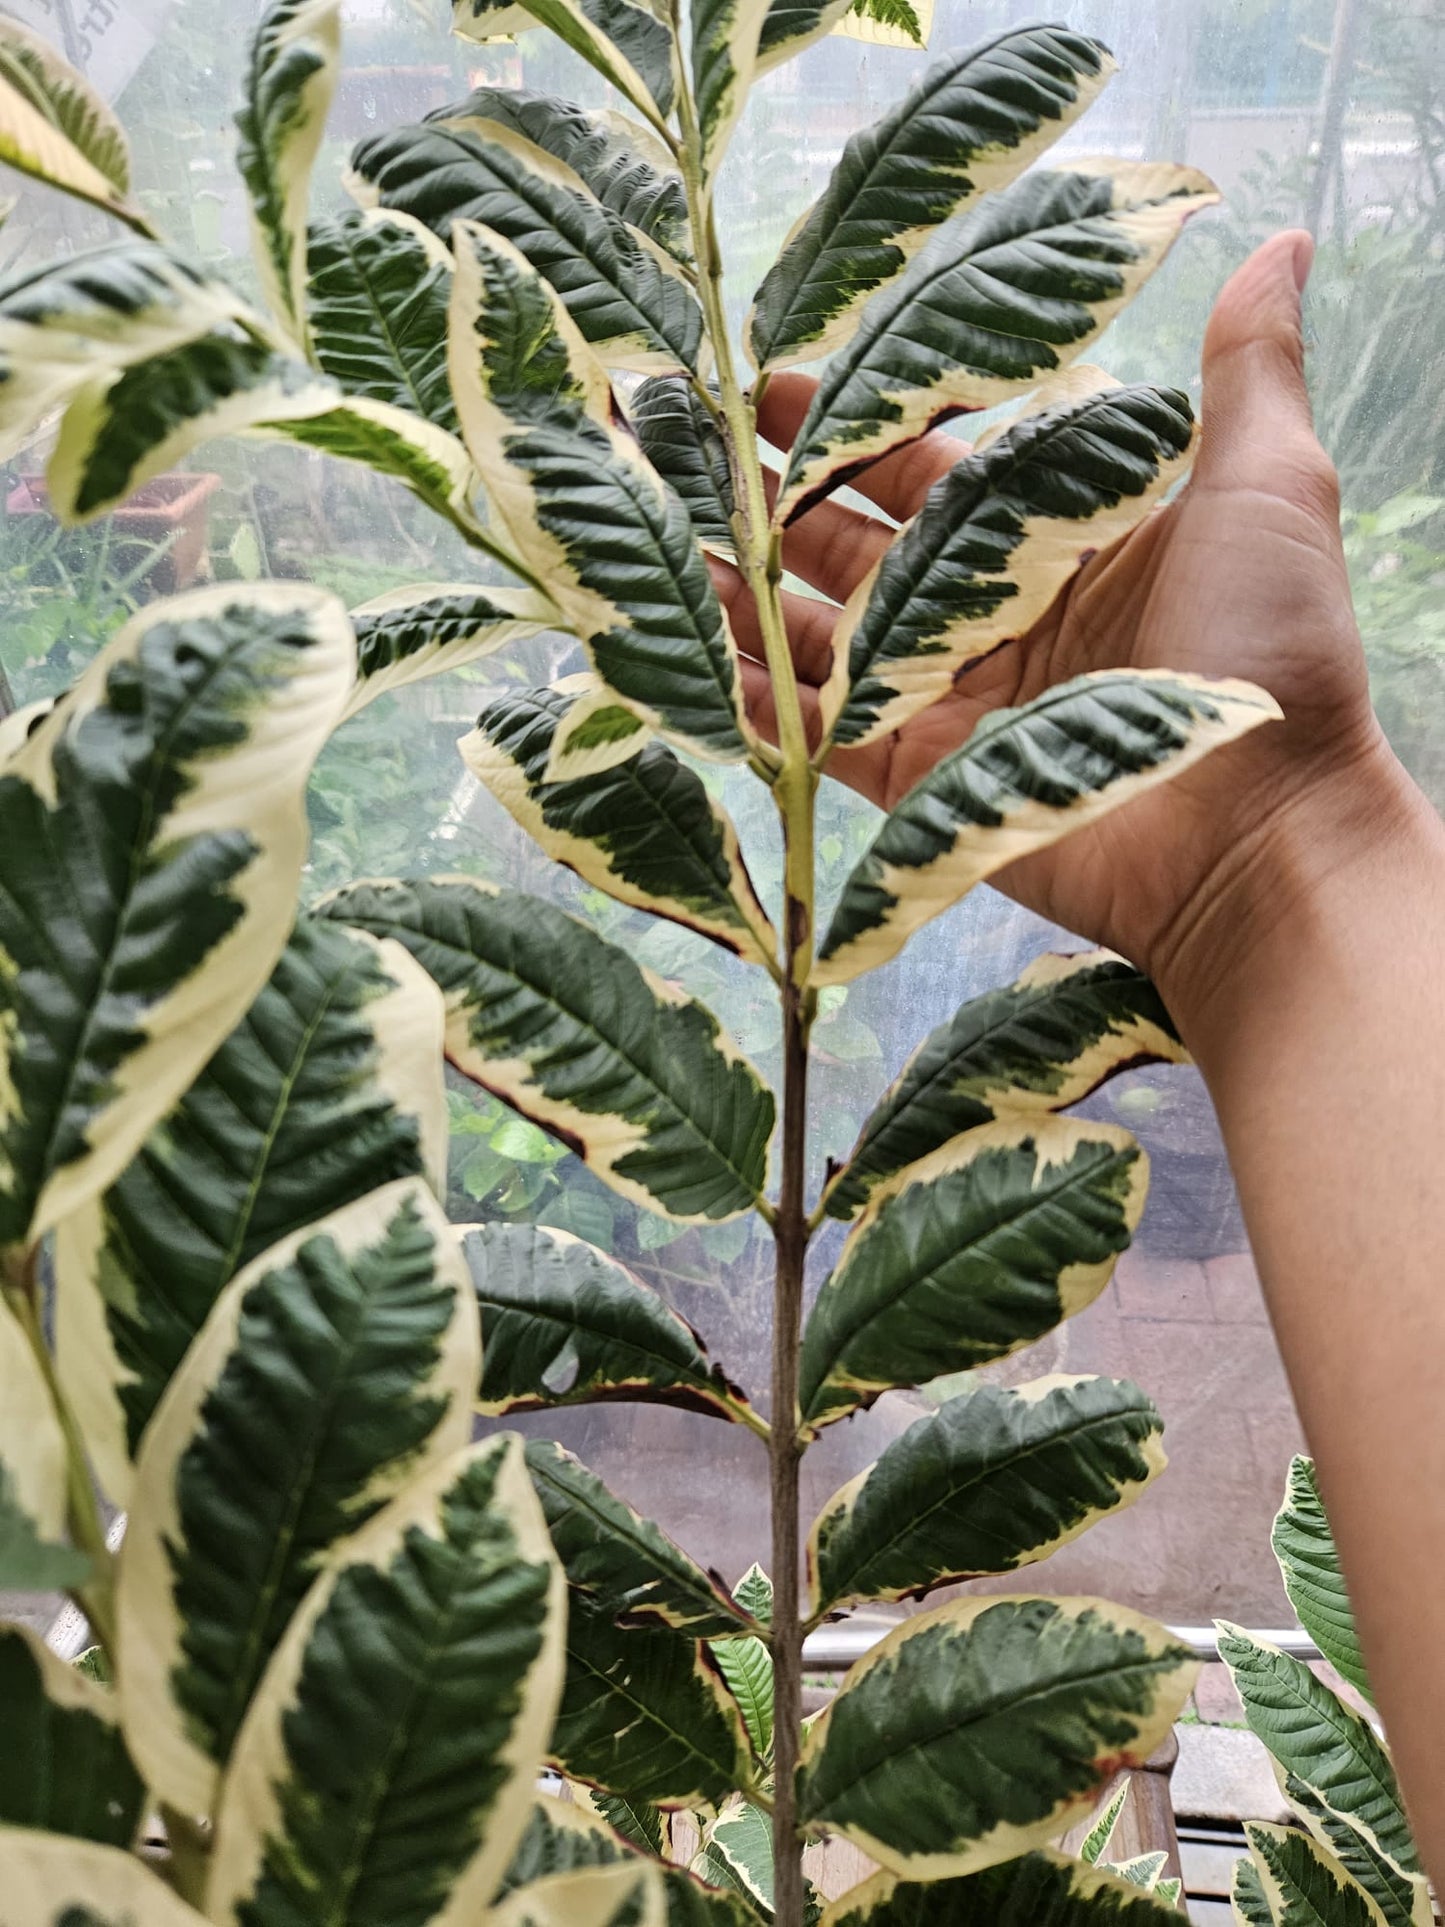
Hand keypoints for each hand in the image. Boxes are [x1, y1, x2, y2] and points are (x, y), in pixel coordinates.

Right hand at [718, 232, 1406, 999]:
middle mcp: (993, 614)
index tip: (764, 375)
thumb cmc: (1269, 652)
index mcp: (1057, 537)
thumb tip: (1279, 240)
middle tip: (682, 445)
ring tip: (662, 538)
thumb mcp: (1268, 484)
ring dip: (745, 591)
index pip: (927, 462)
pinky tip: (690, 655)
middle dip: (771, 497)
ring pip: (820, 639)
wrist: (1258, 833)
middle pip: (855, 544)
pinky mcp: (922, 785)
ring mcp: (951, 701)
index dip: (850, 418)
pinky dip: (756, 704)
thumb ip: (1246, 373)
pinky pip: (817, 738)